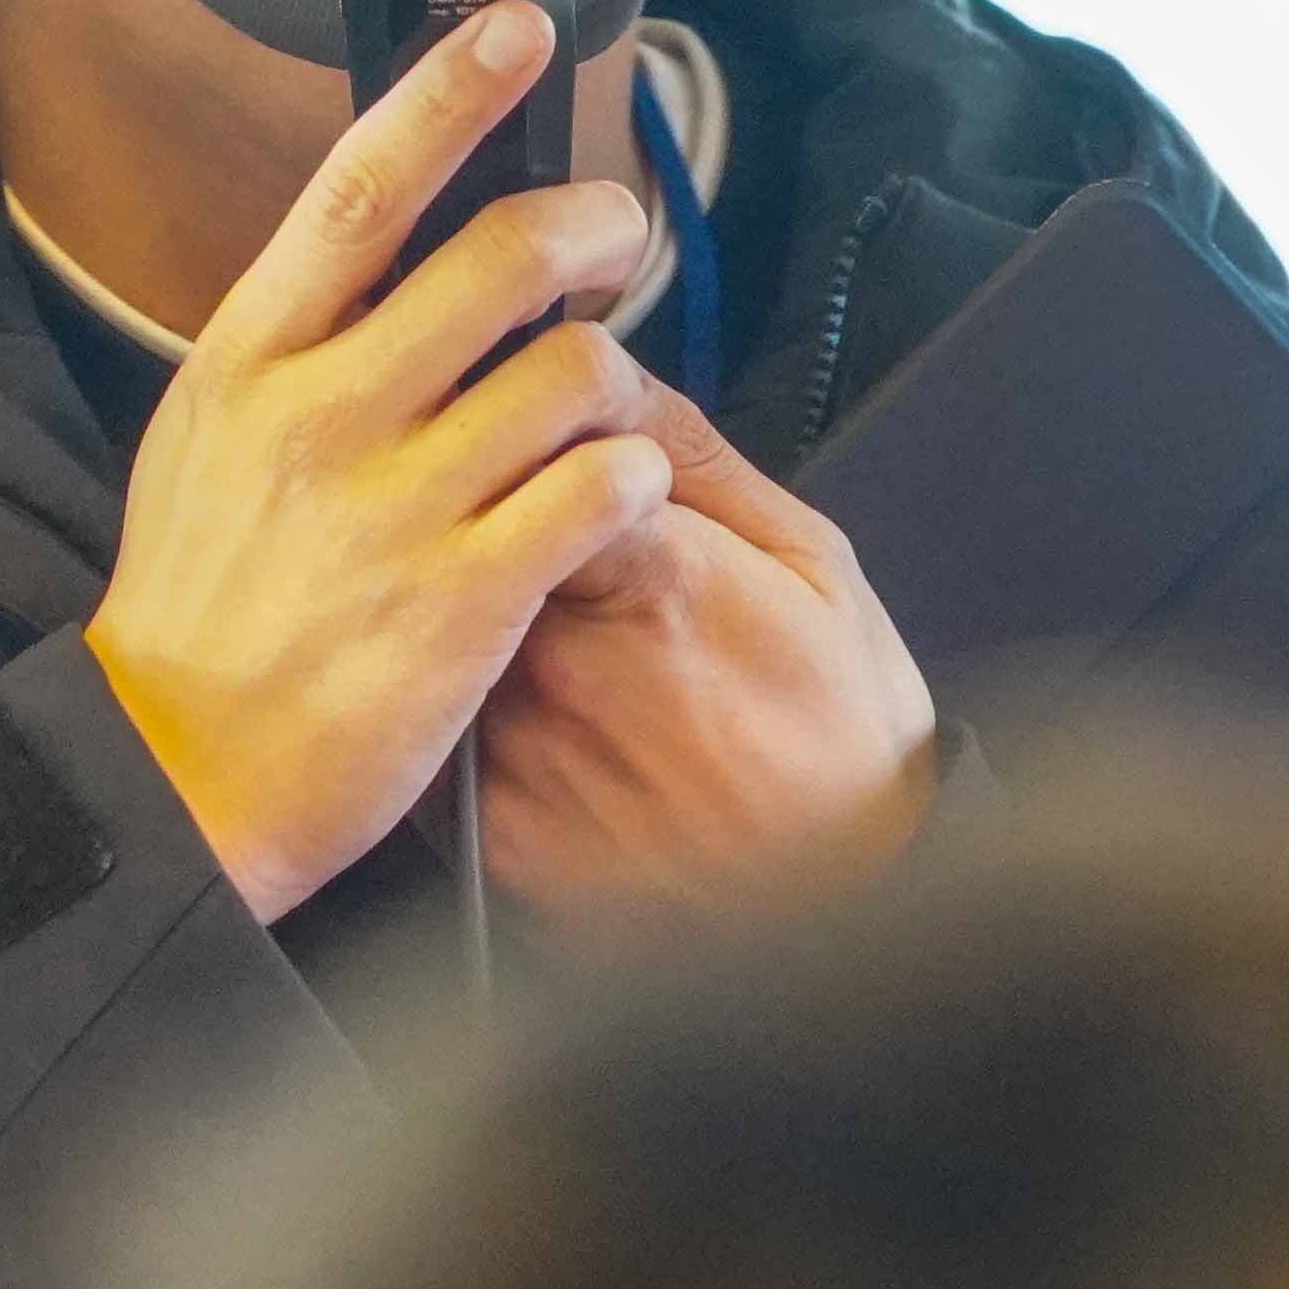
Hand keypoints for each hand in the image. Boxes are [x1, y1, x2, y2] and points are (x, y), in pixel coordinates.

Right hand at [84, 2, 674, 924]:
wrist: (171, 775)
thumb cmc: (198, 608)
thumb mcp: (204, 442)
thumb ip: (293, 345)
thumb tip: (384, 244)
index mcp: (248, 360)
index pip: (359, 189)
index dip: (447, 93)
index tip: (513, 26)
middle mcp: (320, 414)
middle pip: (497, 257)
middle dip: (589, 223)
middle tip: (613, 233)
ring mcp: (393, 505)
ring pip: (573, 373)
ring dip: (616, 378)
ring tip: (602, 412)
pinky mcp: (464, 598)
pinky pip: (602, 490)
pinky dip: (634, 478)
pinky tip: (617, 496)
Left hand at [473, 377, 939, 923]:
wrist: (850, 910)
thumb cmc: (842, 736)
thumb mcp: (810, 560)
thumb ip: (696, 456)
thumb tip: (610, 378)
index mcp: (644, 569)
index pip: (516, 441)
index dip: (520, 435)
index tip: (535, 440)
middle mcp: (559, 659)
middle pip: (459, 536)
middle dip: (488, 525)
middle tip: (556, 563)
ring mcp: (515, 749)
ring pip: (439, 637)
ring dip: (467, 626)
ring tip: (571, 665)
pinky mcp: (489, 833)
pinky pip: (438, 739)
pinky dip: (465, 722)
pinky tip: (551, 737)